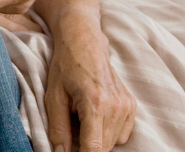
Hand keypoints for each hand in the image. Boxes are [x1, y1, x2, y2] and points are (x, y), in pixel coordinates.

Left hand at [45, 13, 134, 151]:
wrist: (84, 43)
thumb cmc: (65, 67)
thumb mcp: (53, 96)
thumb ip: (58, 128)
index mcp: (95, 103)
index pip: (94, 148)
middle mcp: (116, 106)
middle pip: (103, 148)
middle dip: (85, 145)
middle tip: (72, 125)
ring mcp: (127, 106)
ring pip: (113, 143)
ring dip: (96, 138)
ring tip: (82, 116)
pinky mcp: (132, 106)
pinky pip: (122, 134)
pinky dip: (108, 131)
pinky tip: (95, 114)